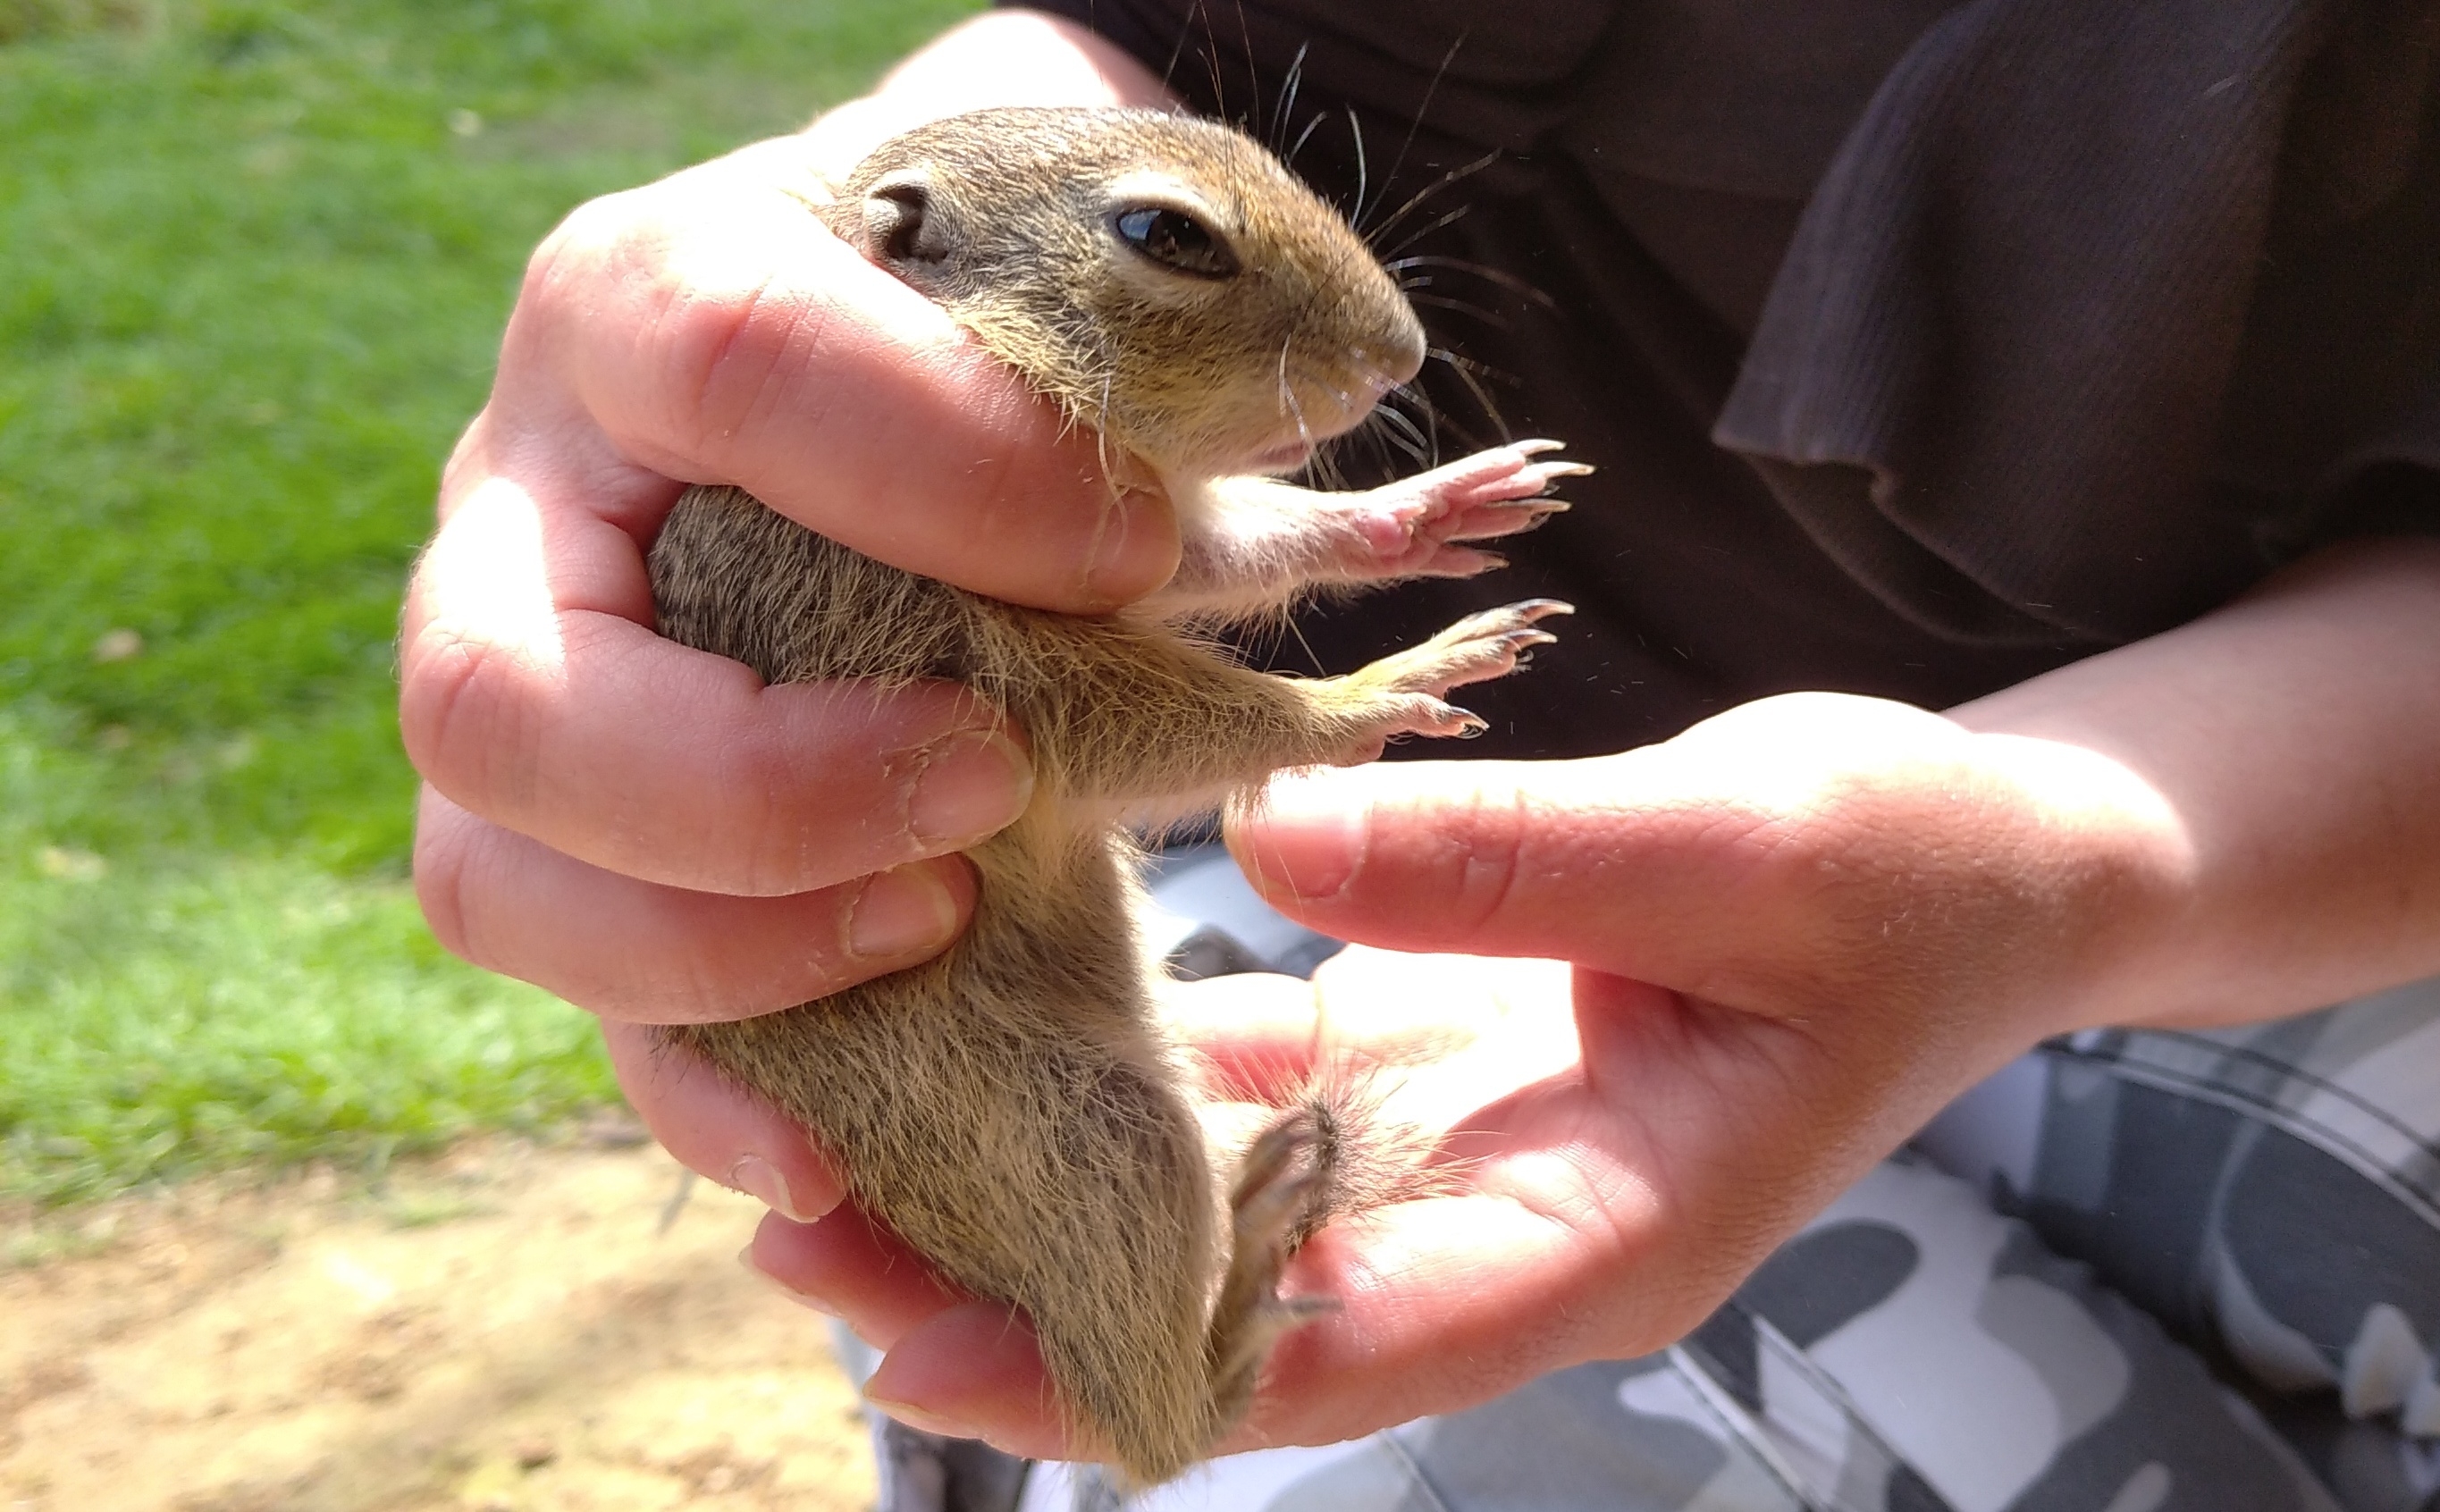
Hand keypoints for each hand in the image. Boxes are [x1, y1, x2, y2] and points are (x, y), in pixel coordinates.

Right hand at [402, 14, 1185, 1220]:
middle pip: (498, 693)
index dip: (924, 463)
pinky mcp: (584, 862)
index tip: (1127, 547)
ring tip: (942, 928)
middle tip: (991, 779)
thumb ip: (1141, 334)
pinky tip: (840, 1166)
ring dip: (721, 958)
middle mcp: (528, 518)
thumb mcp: (1049, 270)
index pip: (718, 357)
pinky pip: (589, 1015)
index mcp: (642, 309)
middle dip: (751, 781)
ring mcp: (531, 705)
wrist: (891, 382)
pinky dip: (713, 1102)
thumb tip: (1350, 434)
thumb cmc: (982, 324)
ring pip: (499, 883)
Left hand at [737, 693, 2189, 1453]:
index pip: (1330, 1359)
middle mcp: (1486, 1227)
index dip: (1121, 1369)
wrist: (1986, 865)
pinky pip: (1238, 1097)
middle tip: (797, 1239)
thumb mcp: (1745, 848)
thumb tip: (1261, 851)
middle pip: (1220, 1316)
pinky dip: (1109, 1075)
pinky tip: (976, 1015)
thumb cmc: (1912, 876)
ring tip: (824, 1147)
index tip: (925, 1347)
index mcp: (1586, 1238)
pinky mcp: (1418, 1062)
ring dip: (1026, 1192)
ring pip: (1202, 1213)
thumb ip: (1516, 861)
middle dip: (1013, 1301)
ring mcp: (1445, 1154)